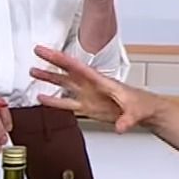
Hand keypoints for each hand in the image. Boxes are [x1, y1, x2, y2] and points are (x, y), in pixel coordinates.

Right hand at [31, 45, 156, 132]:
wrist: (145, 111)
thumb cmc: (142, 105)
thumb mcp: (136, 112)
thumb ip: (127, 119)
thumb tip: (121, 127)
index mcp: (102, 81)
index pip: (79, 68)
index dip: (63, 59)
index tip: (49, 51)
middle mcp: (92, 86)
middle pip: (68, 71)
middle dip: (52, 61)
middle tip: (36, 52)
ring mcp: (89, 96)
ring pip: (65, 85)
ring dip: (49, 79)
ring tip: (33, 71)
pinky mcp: (88, 107)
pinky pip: (67, 103)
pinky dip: (54, 102)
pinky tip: (42, 98)